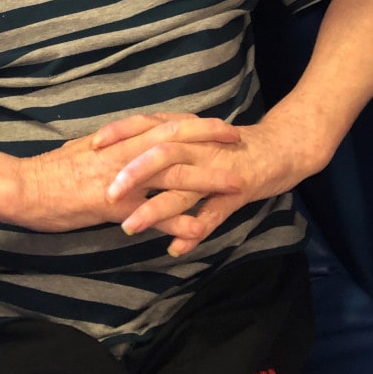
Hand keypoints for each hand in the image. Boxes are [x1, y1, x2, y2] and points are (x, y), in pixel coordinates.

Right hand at [17, 113, 238, 233]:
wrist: (24, 186)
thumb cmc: (51, 170)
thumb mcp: (85, 149)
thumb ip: (112, 146)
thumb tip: (129, 143)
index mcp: (119, 138)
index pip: (163, 123)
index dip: (193, 122)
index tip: (217, 123)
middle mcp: (125, 151)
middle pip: (176, 138)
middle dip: (209, 136)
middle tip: (237, 137)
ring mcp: (121, 177)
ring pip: (172, 173)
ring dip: (207, 178)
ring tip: (235, 183)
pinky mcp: (114, 204)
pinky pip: (153, 214)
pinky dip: (178, 221)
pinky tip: (201, 229)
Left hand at [101, 116, 308, 255]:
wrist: (281, 147)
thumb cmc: (230, 146)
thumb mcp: (194, 138)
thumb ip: (164, 143)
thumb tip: (125, 154)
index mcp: (185, 130)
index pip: (146, 125)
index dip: (120, 133)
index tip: (92, 146)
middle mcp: (199, 145)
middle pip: (161, 153)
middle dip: (133, 172)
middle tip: (106, 193)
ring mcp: (218, 167)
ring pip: (184, 186)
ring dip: (156, 208)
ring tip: (130, 227)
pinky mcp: (238, 188)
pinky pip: (215, 213)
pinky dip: (196, 230)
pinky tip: (177, 248)